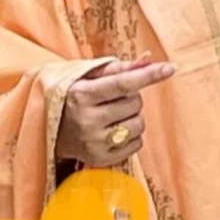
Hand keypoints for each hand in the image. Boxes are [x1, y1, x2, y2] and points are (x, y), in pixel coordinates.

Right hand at [56, 53, 175, 167]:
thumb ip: (118, 69)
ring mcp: (94, 142)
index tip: (170, 68)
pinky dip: (132, 136)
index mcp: (81, 95)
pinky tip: (115, 131)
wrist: (50, 131)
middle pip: (135, 104)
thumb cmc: (75, 99)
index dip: (148, 75)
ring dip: (133, 117)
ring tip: (114, 116)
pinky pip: (137, 144)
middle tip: (113, 100)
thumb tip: (148, 60)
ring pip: (139, 125)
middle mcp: (86, 120)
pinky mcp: (100, 159)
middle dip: (132, 98)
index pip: (122, 84)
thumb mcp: (88, 79)